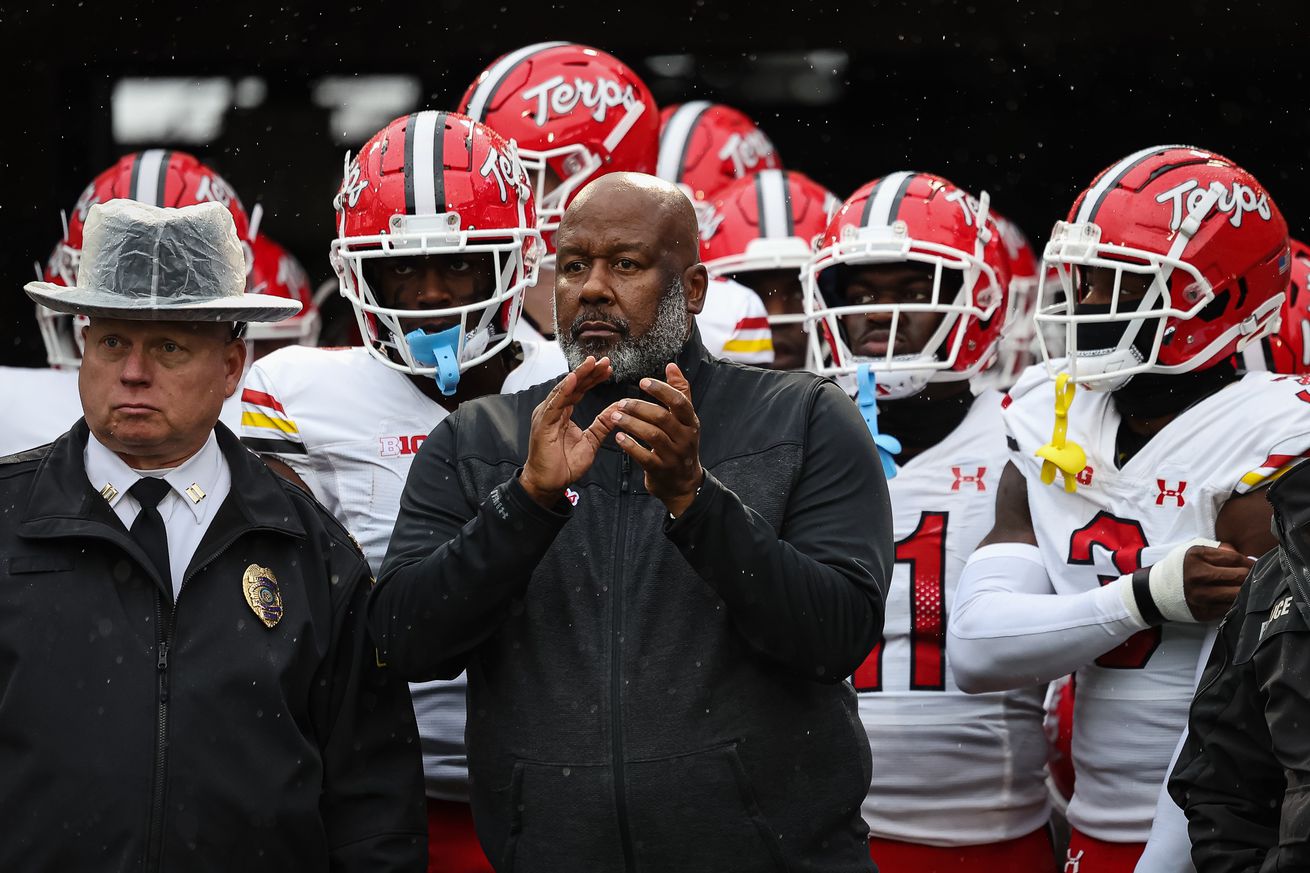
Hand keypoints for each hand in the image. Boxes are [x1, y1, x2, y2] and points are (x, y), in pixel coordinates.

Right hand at [520, 356, 614, 507]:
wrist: (549, 484)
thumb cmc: (564, 465)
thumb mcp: (590, 441)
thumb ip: (601, 424)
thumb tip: (617, 409)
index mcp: (563, 413)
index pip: (580, 390)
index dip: (593, 378)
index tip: (608, 369)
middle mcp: (553, 410)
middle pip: (573, 385)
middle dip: (589, 372)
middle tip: (604, 361)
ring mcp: (547, 415)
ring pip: (565, 389)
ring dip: (579, 375)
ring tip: (592, 363)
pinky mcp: (543, 423)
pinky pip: (555, 403)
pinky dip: (564, 390)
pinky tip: (574, 378)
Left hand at [608, 363, 703, 516]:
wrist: (683, 484)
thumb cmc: (681, 444)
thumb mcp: (686, 420)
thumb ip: (680, 392)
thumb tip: (672, 366)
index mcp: (691, 422)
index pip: (679, 402)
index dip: (661, 390)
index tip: (643, 382)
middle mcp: (685, 438)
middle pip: (662, 418)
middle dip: (640, 408)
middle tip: (621, 403)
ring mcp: (674, 455)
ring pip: (652, 436)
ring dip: (631, 424)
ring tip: (615, 417)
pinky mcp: (661, 470)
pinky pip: (644, 457)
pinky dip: (630, 446)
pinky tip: (618, 438)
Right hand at [1182, 543, 1253, 620]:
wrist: (1158, 591)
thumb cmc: (1181, 568)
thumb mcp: (1194, 551)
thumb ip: (1220, 549)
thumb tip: (1245, 557)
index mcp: (1196, 557)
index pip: (1234, 558)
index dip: (1248, 561)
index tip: (1254, 564)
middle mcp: (1197, 576)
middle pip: (1239, 576)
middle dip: (1250, 575)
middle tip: (1253, 575)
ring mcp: (1201, 596)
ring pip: (1238, 593)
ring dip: (1246, 589)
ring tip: (1247, 586)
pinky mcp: (1204, 612)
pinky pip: (1230, 607)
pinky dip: (1237, 602)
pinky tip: (1236, 597)